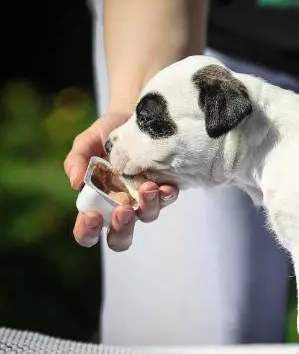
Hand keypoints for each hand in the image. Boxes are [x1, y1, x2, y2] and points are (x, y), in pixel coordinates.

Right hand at [64, 111, 178, 250]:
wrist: (133, 116)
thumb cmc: (105, 134)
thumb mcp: (86, 143)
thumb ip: (76, 161)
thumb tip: (75, 182)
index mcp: (96, 202)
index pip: (88, 231)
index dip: (87, 231)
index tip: (91, 215)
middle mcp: (120, 206)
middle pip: (120, 237)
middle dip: (122, 230)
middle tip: (124, 211)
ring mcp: (144, 200)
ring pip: (148, 217)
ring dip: (148, 206)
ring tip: (147, 188)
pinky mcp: (164, 188)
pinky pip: (167, 199)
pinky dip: (167, 196)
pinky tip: (167, 187)